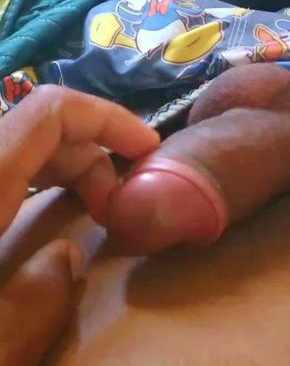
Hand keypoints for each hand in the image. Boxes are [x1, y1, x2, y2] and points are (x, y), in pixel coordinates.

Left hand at [0, 86, 158, 364]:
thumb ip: (30, 305)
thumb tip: (65, 259)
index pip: (50, 111)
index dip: (106, 118)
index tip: (149, 150)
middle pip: (40, 125)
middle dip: (92, 153)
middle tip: (118, 206)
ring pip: (22, 143)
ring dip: (67, 164)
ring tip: (95, 206)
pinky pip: (9, 163)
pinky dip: (39, 173)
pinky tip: (52, 204)